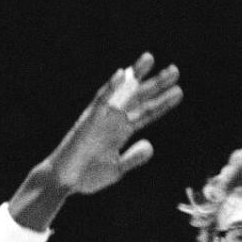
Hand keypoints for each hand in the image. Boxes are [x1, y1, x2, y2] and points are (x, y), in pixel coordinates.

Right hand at [46, 53, 181, 195]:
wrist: (63, 182)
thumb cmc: (86, 176)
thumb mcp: (116, 169)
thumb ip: (133, 157)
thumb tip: (150, 145)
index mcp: (121, 132)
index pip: (145, 114)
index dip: (162, 104)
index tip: (178, 92)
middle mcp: (113, 120)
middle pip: (138, 98)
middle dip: (156, 84)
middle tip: (175, 70)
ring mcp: (101, 118)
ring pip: (122, 93)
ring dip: (135, 76)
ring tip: (150, 59)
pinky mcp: (88, 120)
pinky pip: (100, 100)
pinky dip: (111, 87)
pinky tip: (122, 74)